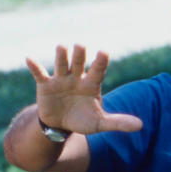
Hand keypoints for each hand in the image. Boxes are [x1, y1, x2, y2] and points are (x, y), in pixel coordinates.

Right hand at [26, 45, 141, 133]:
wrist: (61, 124)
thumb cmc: (83, 120)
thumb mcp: (101, 123)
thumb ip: (118, 122)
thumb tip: (141, 126)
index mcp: (92, 85)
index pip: (98, 71)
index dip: (100, 62)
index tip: (104, 52)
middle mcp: (77, 78)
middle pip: (79, 64)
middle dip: (80, 55)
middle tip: (81, 45)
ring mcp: (61, 79)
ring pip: (62, 65)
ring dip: (62, 57)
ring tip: (62, 46)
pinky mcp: (46, 85)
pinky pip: (40, 74)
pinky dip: (35, 66)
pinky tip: (29, 58)